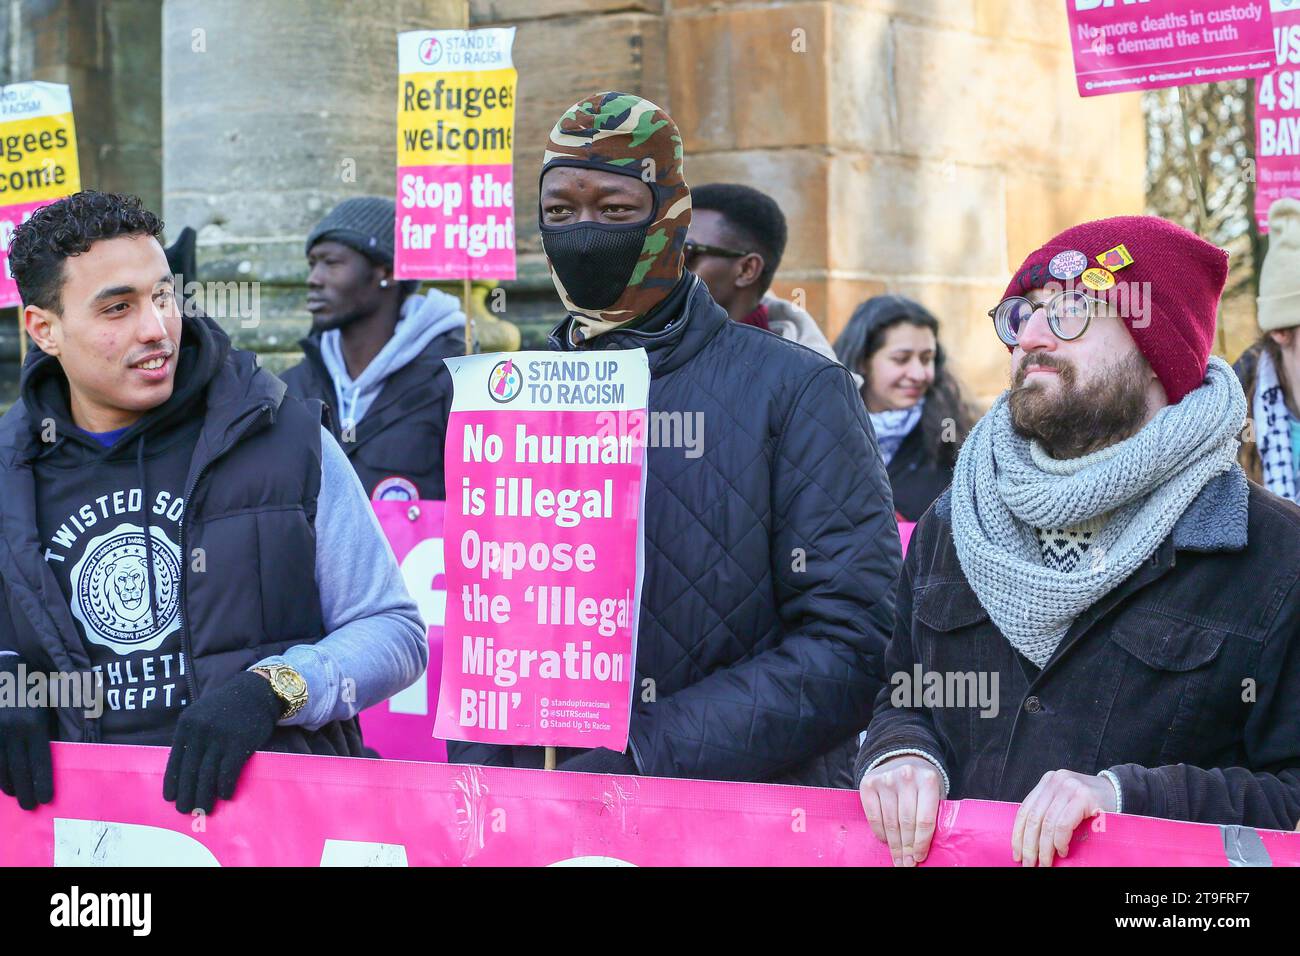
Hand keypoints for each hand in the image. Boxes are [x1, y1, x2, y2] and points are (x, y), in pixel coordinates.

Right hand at [0, 657, 53, 810]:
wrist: (4, 670)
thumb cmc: (33, 685)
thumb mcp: (50, 700)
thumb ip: (55, 724)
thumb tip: (64, 749)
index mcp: (33, 724)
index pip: (39, 760)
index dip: (42, 781)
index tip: (46, 799)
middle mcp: (12, 731)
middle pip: (19, 769)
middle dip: (25, 790)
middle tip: (30, 806)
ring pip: (1, 766)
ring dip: (9, 784)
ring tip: (16, 797)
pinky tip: (3, 783)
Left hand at [163, 671, 282, 813]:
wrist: (257, 691)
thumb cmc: (227, 708)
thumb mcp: (202, 716)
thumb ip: (192, 738)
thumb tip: (183, 773)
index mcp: (187, 725)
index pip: (175, 760)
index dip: (172, 782)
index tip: (170, 799)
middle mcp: (200, 731)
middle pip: (190, 770)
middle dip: (187, 794)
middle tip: (186, 811)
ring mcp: (220, 736)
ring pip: (207, 774)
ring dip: (204, 797)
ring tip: (204, 810)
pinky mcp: (240, 742)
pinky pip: (228, 771)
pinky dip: (225, 787)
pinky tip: (226, 796)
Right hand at [858, 755, 943, 866]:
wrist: (902, 758)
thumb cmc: (921, 783)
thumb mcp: (933, 793)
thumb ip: (931, 814)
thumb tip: (922, 848)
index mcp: (928, 780)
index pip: (924, 820)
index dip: (921, 843)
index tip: (919, 857)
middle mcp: (906, 777)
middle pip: (906, 823)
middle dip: (906, 848)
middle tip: (906, 863)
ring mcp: (885, 779)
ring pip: (889, 822)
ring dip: (893, 844)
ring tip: (897, 858)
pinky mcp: (868, 783)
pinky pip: (873, 816)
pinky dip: (880, 832)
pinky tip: (885, 840)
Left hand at [1012, 769, 1116, 866]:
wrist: (1120, 793)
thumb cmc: (1091, 804)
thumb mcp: (1065, 802)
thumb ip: (1048, 811)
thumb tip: (1027, 840)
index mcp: (1047, 782)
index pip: (1025, 810)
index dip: (1018, 834)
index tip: (1016, 853)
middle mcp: (1056, 781)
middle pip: (1034, 818)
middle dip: (1029, 845)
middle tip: (1028, 863)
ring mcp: (1069, 787)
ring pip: (1047, 824)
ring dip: (1044, 848)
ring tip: (1045, 863)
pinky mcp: (1083, 798)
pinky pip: (1063, 825)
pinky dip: (1059, 842)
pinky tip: (1062, 852)